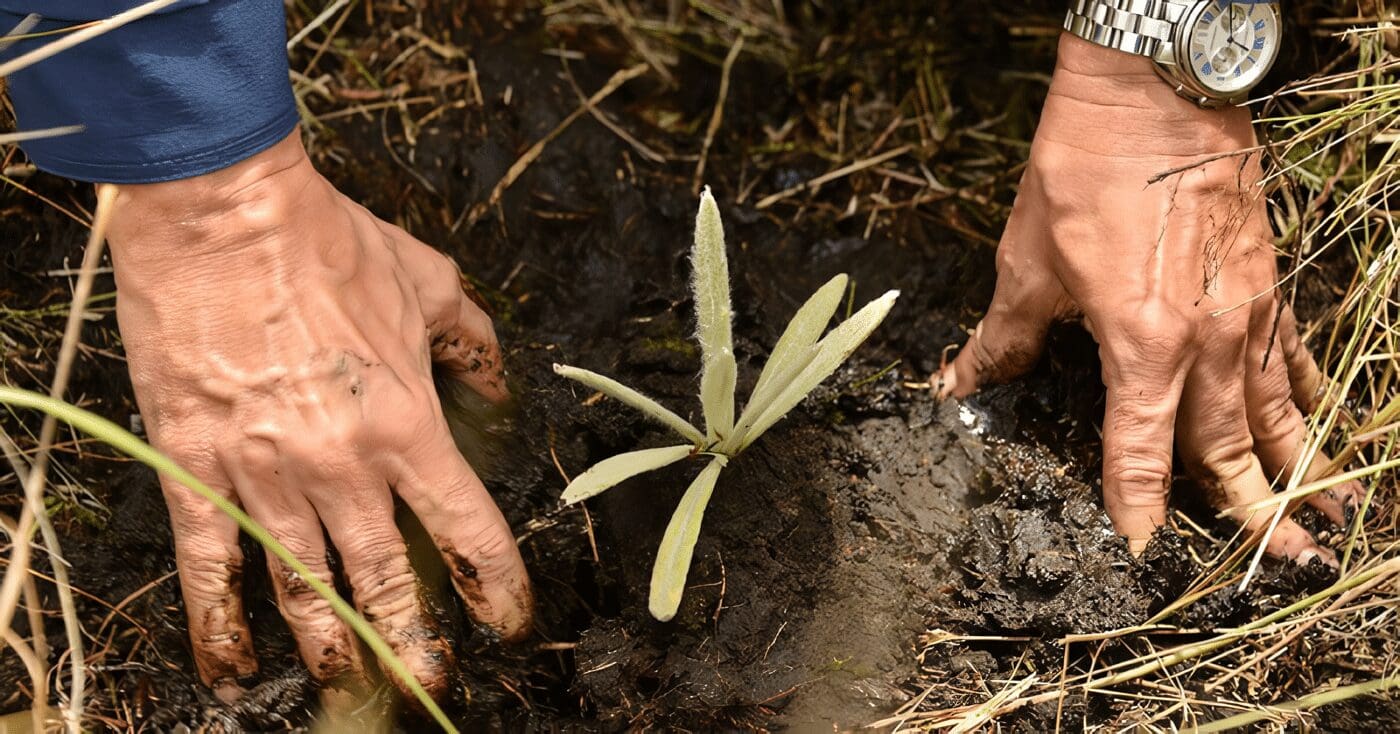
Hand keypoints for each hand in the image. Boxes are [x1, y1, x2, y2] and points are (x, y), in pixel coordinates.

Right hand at [106, 130, 531, 701]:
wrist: (224, 215)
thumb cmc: (330, 241)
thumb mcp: (431, 283)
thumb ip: (473, 343)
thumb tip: (497, 381)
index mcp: (408, 425)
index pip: (469, 530)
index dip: (496, 586)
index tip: (507, 620)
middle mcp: (343, 466)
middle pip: (387, 580)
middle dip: (410, 641)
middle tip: (426, 682)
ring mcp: (266, 473)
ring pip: (303, 587)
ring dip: (326, 645)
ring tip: (342, 683)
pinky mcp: (197, 466)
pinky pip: (210, 564)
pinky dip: (219, 623)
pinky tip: (230, 667)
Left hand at [938, 35, 1363, 561]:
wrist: (1152, 91)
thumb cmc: (1084, 170)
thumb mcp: (1028, 262)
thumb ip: (1004, 337)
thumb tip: (963, 381)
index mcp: (1142, 343)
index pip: (1140, 451)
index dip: (1139, 504)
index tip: (1142, 547)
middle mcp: (1206, 340)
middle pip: (1228, 446)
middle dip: (1253, 511)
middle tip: (1285, 564)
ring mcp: (1246, 311)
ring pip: (1274, 410)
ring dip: (1298, 468)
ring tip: (1329, 519)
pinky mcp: (1267, 282)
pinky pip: (1292, 356)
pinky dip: (1306, 396)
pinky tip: (1319, 424)